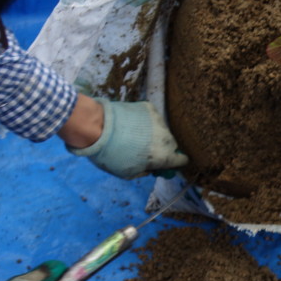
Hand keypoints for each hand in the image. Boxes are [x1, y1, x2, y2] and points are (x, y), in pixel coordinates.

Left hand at [65, 97, 186, 178]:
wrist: (97, 126)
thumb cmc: (110, 155)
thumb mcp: (128, 174)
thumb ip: (145, 171)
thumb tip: (151, 167)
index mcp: (163, 156)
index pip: (183, 160)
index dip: (174, 163)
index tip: (165, 163)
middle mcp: (166, 137)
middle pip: (172, 145)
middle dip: (162, 149)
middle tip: (145, 150)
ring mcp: (158, 120)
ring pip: (161, 130)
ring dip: (153, 134)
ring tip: (134, 135)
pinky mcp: (149, 107)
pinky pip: (152, 118)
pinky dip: (145, 122)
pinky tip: (130, 124)